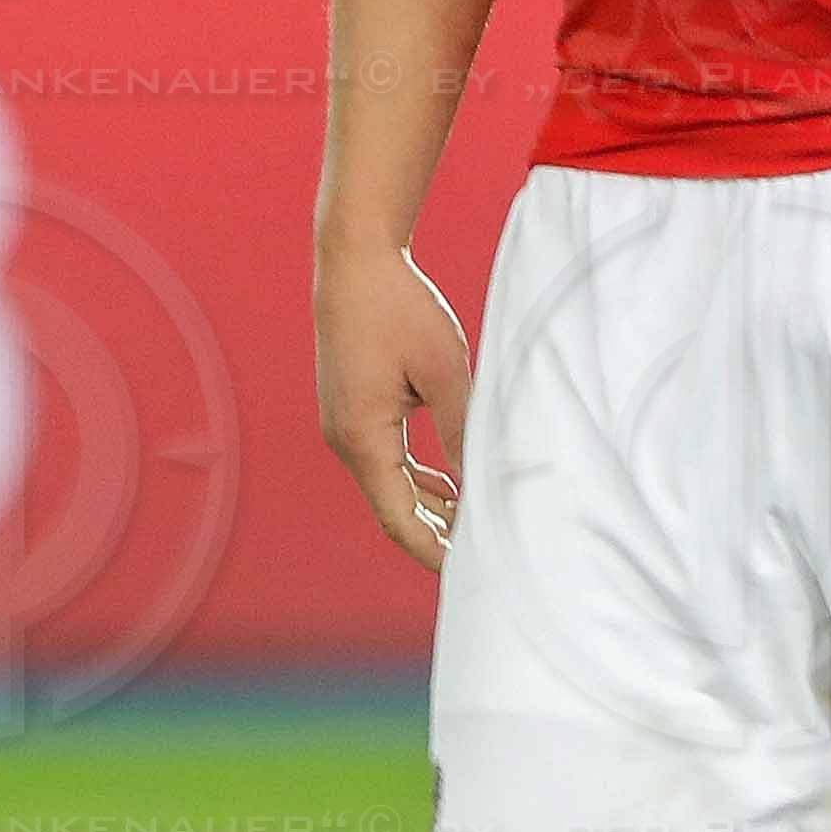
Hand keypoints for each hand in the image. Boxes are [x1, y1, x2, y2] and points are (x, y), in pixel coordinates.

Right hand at [315, 246, 473, 570]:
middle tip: (486, 559)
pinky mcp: (353, 410)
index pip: (399, 520)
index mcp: (363, 439)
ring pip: (390, 487)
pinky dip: (417, 480)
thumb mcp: (445, 370)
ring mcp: (344, 426)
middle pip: (393, 511)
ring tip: (477, 528)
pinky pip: (386, 461)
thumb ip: (464, 431)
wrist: (354, 261)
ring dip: (430, 509)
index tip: (473, 571)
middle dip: (436, 538)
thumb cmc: (400, 308)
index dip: (436, 552)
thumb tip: (484, 484)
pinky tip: (452, 487)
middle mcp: (345, 440)